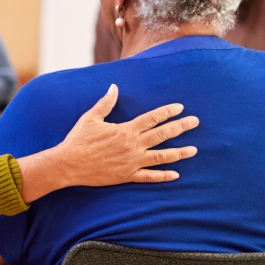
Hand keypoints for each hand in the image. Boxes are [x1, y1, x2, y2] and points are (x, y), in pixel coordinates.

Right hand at [23, 85, 199, 197]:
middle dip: (181, 127)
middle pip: (162, 135)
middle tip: (195, 122)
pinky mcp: (127, 176)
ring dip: (179, 153)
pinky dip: (163, 176)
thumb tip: (114, 87)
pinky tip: (176, 174)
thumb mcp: (91, 118)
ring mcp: (131, 162)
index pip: (152, 118)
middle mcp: (132, 146)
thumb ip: (105, 103)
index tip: (180, 107)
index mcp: (125, 130)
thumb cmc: (78, 140)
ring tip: (194, 150)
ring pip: (161, 157)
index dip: (167, 112)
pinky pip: (149, 177)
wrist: (68, 164)